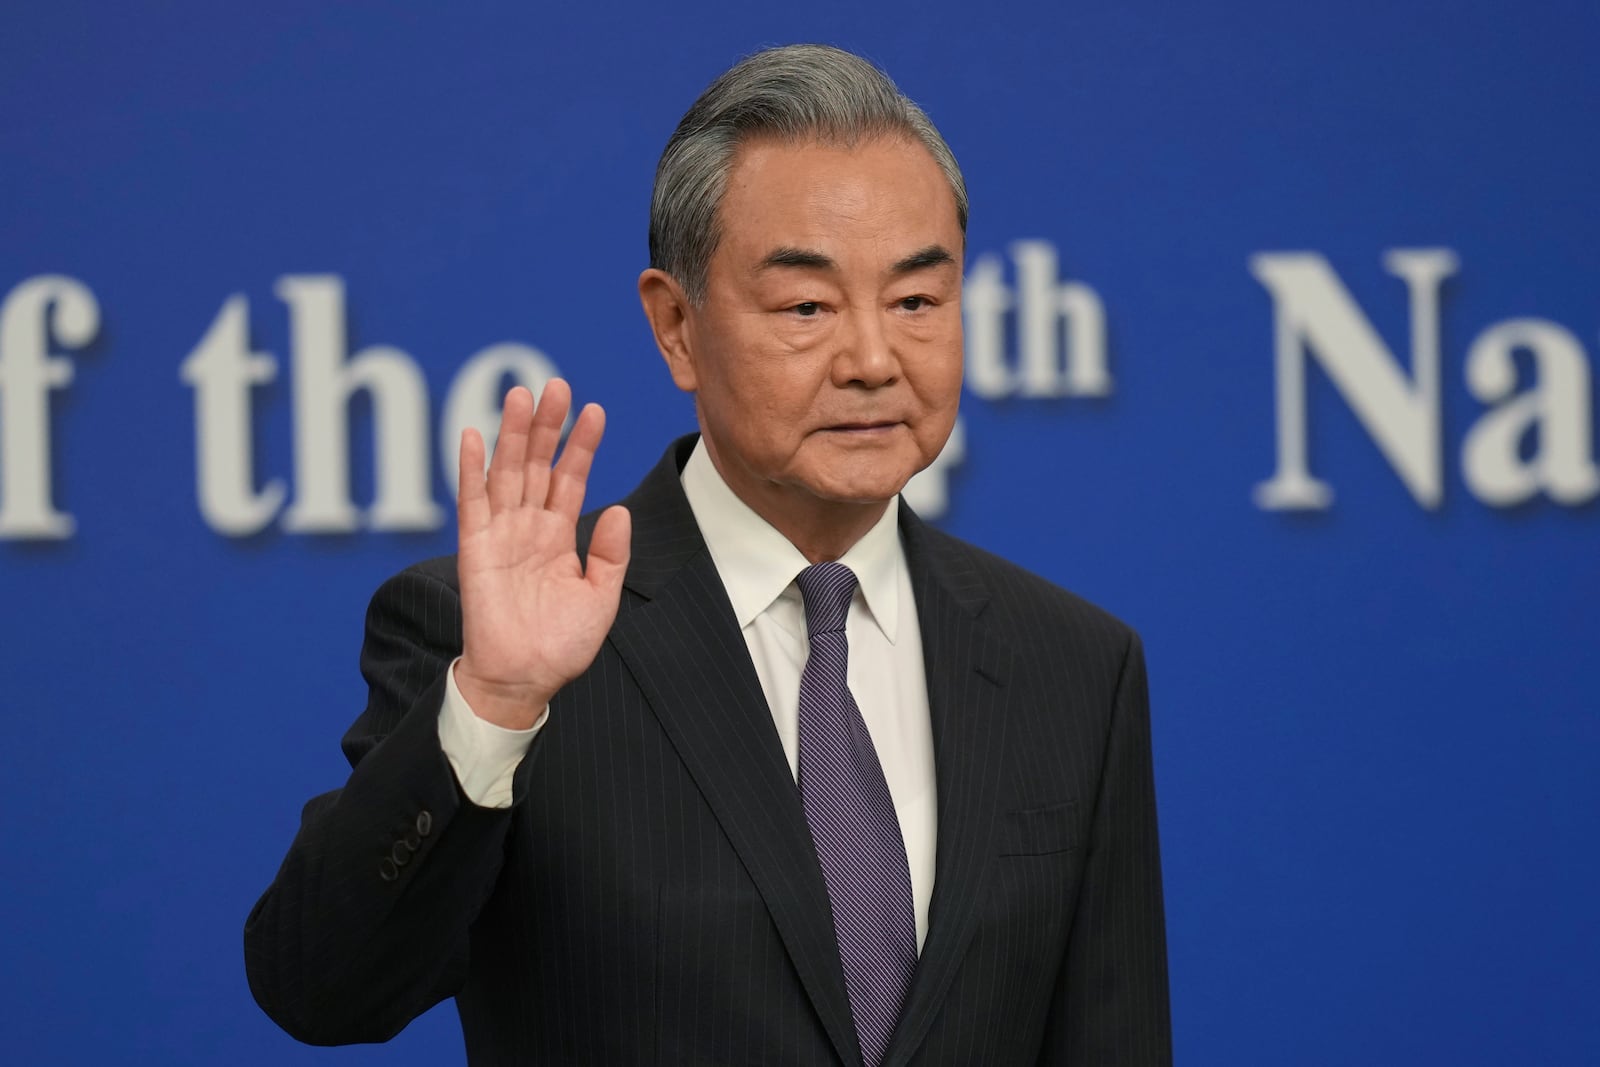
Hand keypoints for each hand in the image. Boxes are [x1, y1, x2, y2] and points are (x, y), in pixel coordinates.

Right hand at [453, 379, 631, 728]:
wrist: (524, 682)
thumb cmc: (561, 646)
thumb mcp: (600, 598)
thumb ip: (610, 554)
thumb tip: (620, 508)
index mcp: (558, 536)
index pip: (570, 478)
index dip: (582, 445)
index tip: (595, 410)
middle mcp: (529, 528)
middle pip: (536, 464)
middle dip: (546, 425)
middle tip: (555, 384)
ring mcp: (501, 535)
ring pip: (506, 473)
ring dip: (512, 434)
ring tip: (520, 394)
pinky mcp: (475, 550)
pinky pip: (472, 503)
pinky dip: (471, 469)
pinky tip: (474, 435)